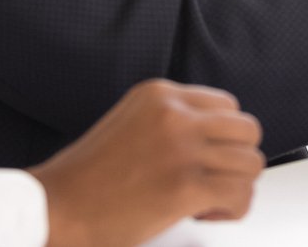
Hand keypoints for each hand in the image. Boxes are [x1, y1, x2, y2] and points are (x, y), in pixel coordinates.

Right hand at [29, 78, 262, 246]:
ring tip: (206, 201)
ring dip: (235, 187)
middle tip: (211, 182)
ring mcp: (182, 147)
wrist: (56, 208)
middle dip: (236, 161)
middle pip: (247, 130)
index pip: (227, 106)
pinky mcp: (186, 185)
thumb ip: (170, 122)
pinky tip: (204, 214)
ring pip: (251, 162)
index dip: (222, 140)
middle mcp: (175, 113)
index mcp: (160, 94)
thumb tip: (215, 141)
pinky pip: (241, 194)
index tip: (204, 161)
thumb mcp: (130, 124)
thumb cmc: (87, 178)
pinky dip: (232, 210)